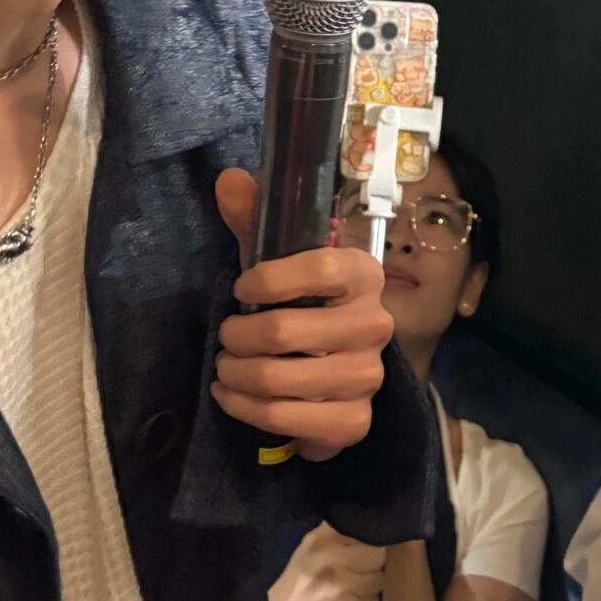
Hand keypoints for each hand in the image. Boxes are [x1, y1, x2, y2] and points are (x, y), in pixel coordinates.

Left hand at [213, 168, 393, 460]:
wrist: (334, 376)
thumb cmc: (302, 306)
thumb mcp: (279, 262)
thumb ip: (255, 220)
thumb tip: (229, 180)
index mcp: (364, 276)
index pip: (322, 268)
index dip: (270, 278)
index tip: (241, 289)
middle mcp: (375, 324)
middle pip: (285, 330)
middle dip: (235, 336)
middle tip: (225, 338)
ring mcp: (368, 376)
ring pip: (278, 378)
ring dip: (235, 374)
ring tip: (225, 367)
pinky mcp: (354, 421)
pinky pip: (284, 418)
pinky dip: (245, 408)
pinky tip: (233, 397)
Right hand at [268, 520, 389, 600]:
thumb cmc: (298, 580)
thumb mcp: (310, 546)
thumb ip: (338, 533)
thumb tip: (368, 527)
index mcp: (324, 539)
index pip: (367, 534)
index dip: (369, 543)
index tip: (364, 551)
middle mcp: (334, 559)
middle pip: (378, 557)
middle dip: (373, 565)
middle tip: (359, 571)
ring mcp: (342, 586)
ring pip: (379, 580)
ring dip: (369, 586)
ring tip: (352, 590)